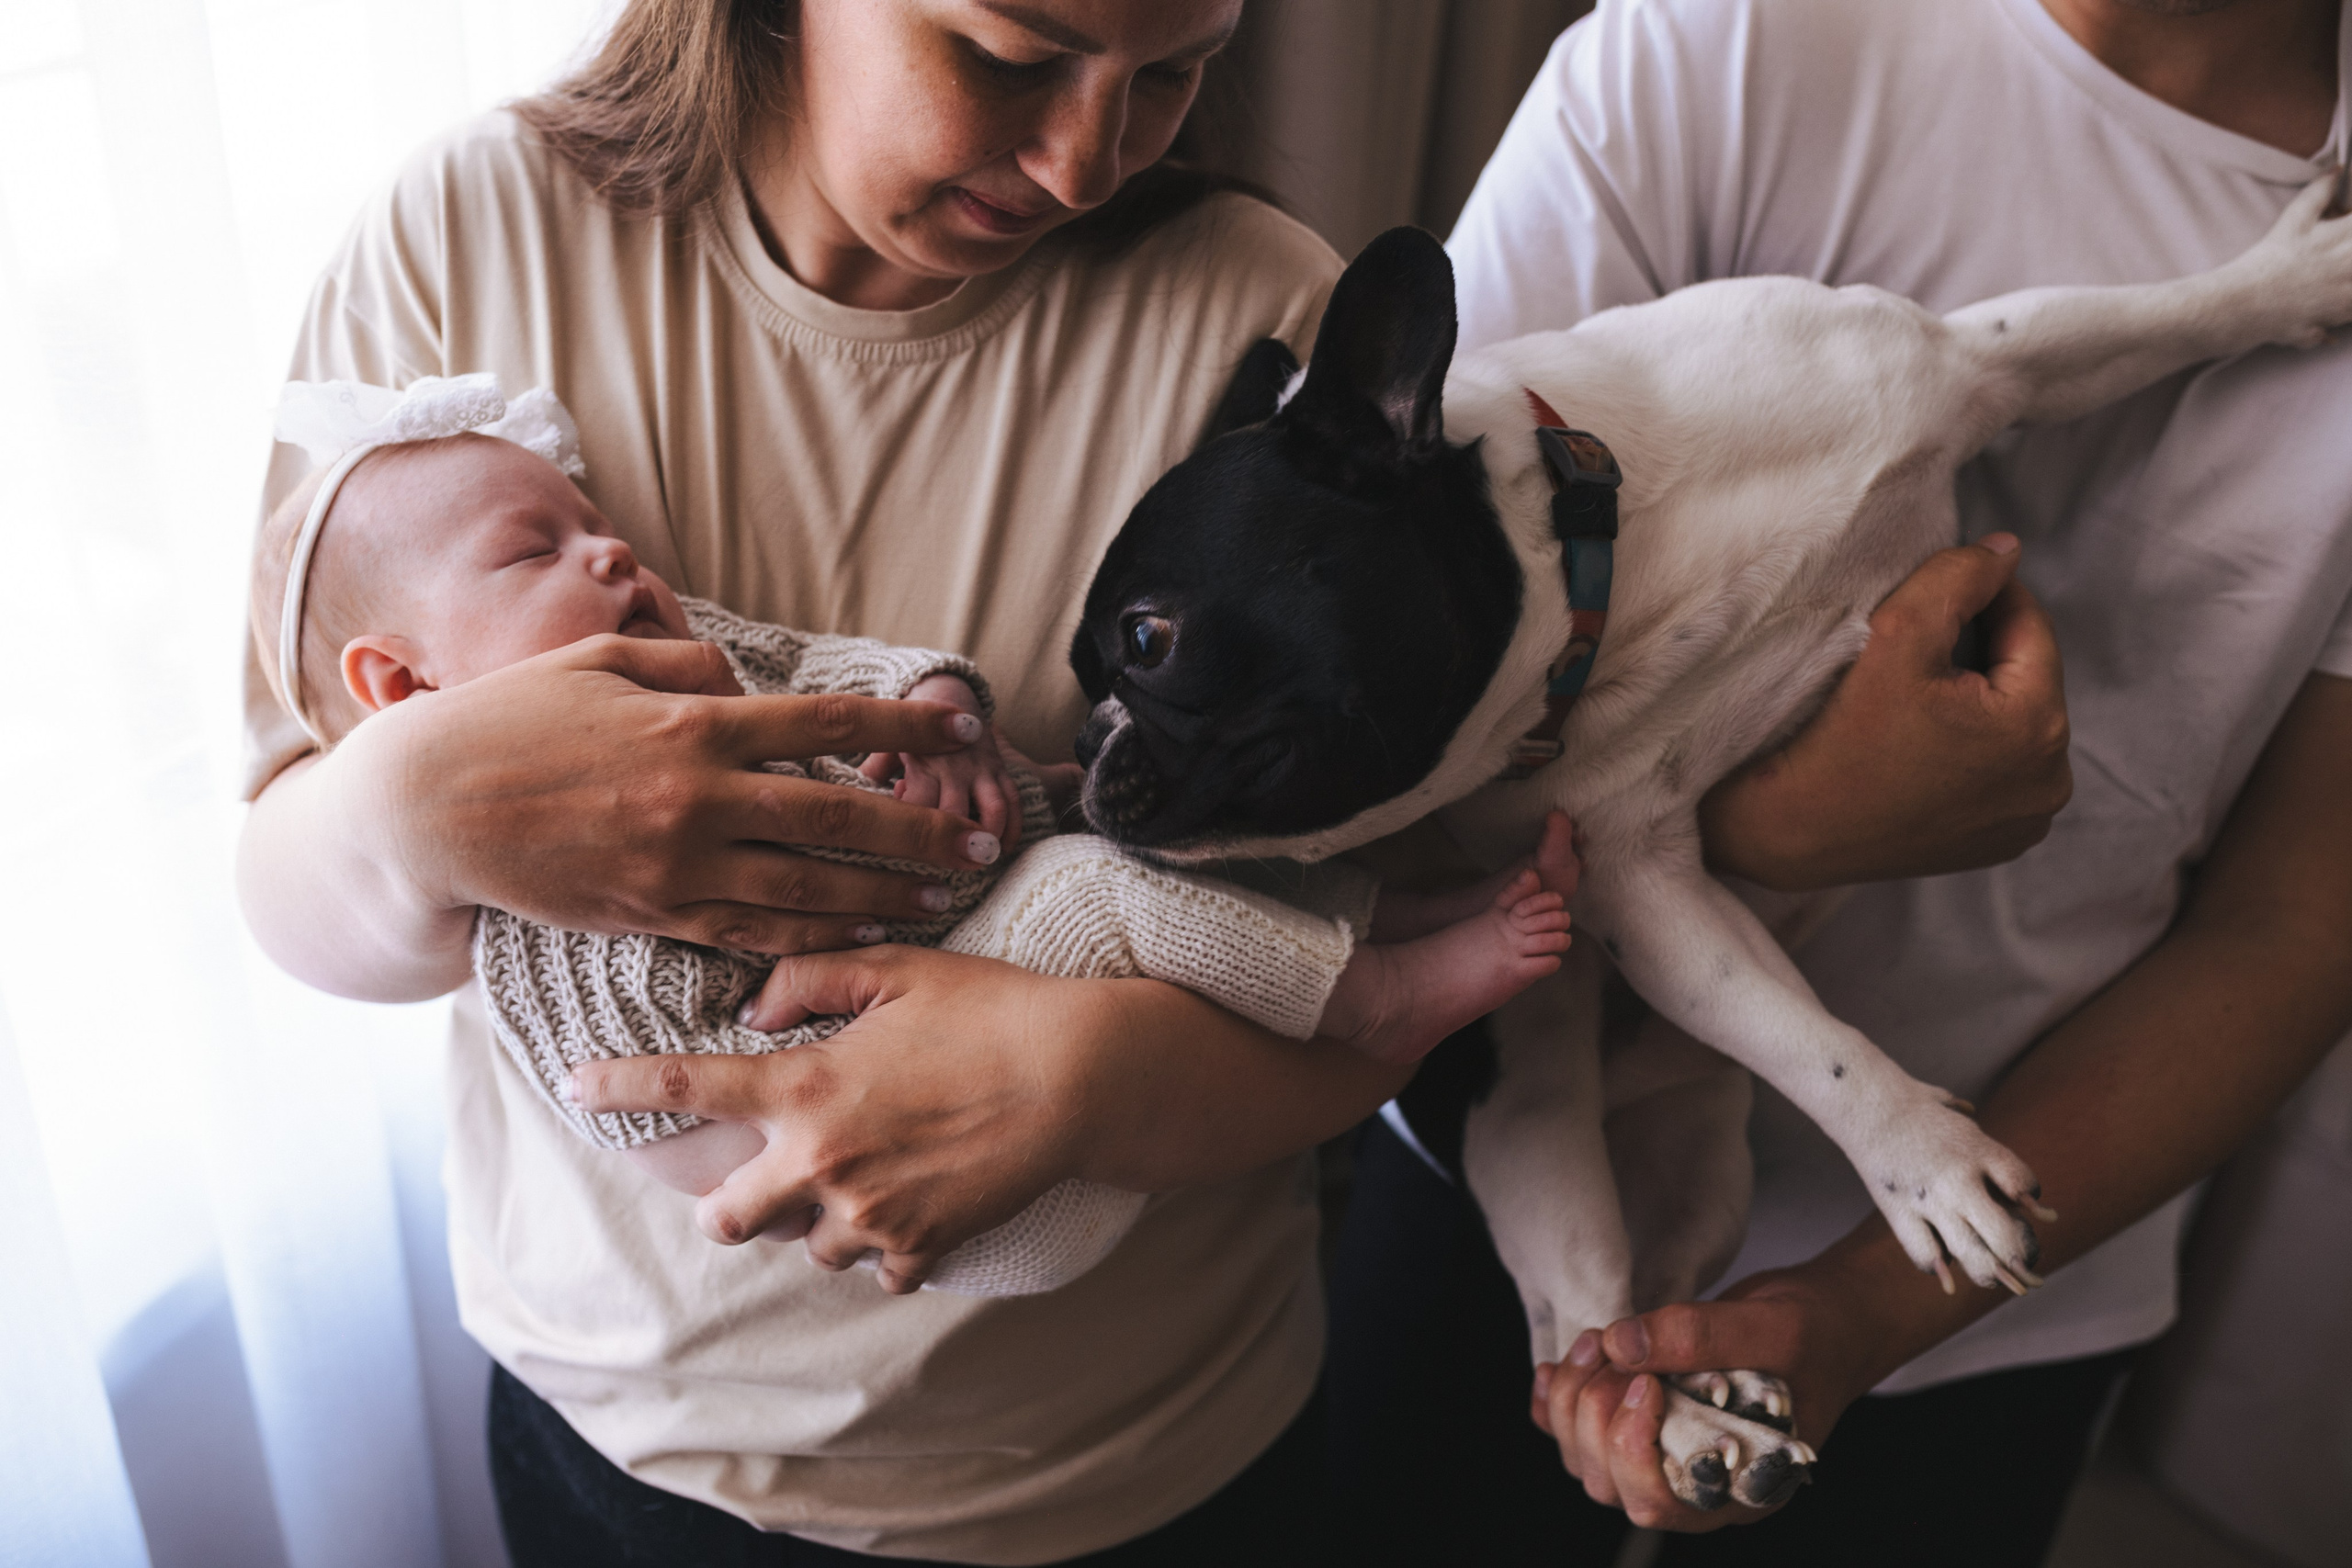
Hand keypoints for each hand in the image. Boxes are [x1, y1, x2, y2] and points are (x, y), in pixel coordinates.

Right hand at [350, 633, 1001, 952]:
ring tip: (944, 897)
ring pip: (808, 889)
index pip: (828, 725)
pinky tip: (864, 935)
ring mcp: (678, 865)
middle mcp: (700, 798)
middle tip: (985, 841)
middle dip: (921, 832)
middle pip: (838, 819)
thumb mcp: (597, 664)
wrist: (426, 808)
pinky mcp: (654, 914)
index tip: (964, 728)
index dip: (905, 729)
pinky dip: (817, 937)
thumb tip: (744, 685)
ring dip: (884, 895)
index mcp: (694, 725)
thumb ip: (683, 671)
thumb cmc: (509, 721)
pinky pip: (754, 933)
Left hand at [572, 945, 1119, 1293]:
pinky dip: (888, 1245)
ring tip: (873, 1174)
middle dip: (733, 1203)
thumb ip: (809, 977)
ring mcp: (870, 1215)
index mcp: (806, 1086)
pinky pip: (878, 1270)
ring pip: (806, 1247)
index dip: (618, 1088)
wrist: (1084, 1077)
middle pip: (726, 1220)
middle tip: (770, 1170)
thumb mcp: (898, 967)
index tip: (573, 1086)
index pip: (685, 1088)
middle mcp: (823, 1161)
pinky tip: (920, 1199)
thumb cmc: (991, 1009)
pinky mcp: (921, 1249)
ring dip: (821, 1219)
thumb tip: (752, 1011)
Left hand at [860, 675, 1026, 847]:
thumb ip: (870, 776)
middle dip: (950, 846)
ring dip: (989, 838)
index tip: (902, 853)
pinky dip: (1014, 827)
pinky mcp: (1002, 771)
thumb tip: (844, 806)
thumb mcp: (885, 750)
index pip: (915, 806)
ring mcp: (981, 771)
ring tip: (978, 862)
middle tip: (941, 872)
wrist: (950, 701)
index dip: (909, 834)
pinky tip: (1005, 848)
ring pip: (994, 809)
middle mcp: (954, 769)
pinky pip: (1015, 801)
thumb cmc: (911, 737)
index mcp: (922, 764)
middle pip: (955, 814)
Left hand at [1530, 1268, 1890, 1530]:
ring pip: (1586, 1461)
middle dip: (1594, 1414)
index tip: (1645, 1382)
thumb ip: (1700, 1336)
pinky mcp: (1644, 1421)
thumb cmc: (1817, 1335)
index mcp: (1738, 1485)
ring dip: (1573, 1401)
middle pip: (1610, 1484)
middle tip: (1612, 1348)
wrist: (1829, 1318)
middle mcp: (1696, 1481)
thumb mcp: (1774, 1328)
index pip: (1659, 1504)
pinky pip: (1578, 1432)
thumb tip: (1621, 1345)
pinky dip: (1555, 1403)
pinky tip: (1558, 1369)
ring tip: (1596, 1342)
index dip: (1631, 1449)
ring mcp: (1665, 1453)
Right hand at [1700, 536, 2071, 890]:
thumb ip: (1959, 577)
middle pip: (2026, 680)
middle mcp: (2048, 781)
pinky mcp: (1998, 844)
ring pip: (2015, 728)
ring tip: (1920, 693)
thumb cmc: (1839, 736)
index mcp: (2038, 727)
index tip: (1944, 586)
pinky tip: (1925, 743)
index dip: (1987, 594)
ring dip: (1981, 701)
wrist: (1791, 831)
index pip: (2030, 627)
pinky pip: (2000, 774)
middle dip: (1983, 652)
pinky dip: (1974, 750)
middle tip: (1921, 644)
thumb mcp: (1897, 634)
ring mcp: (2026, 820)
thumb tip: (2007, 551)